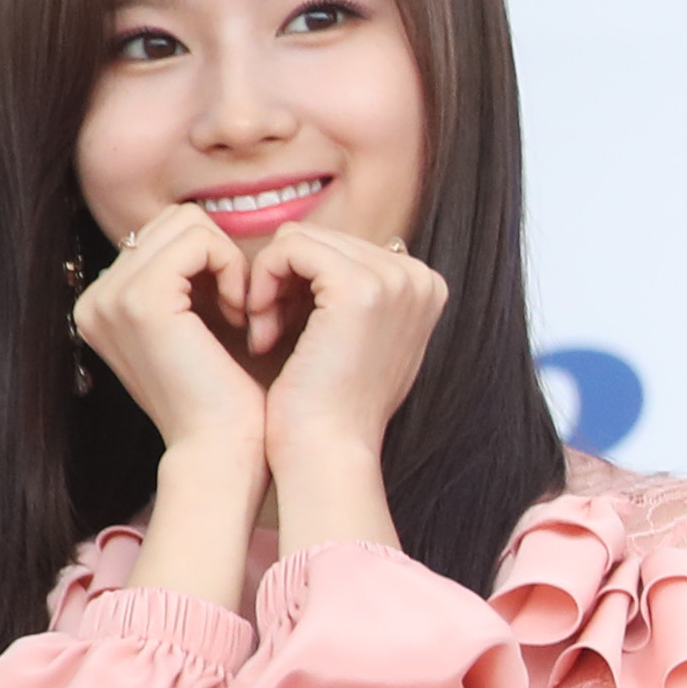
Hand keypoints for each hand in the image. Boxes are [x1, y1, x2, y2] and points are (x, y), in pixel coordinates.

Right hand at [70, 203, 267, 465]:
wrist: (224, 452)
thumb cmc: (228, 401)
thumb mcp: (202, 330)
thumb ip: (192, 284)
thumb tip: (213, 234)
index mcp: (105, 304)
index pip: (164, 236)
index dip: (213, 261)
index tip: (238, 311)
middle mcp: (96, 298)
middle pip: (173, 221)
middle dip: (220, 256)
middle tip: (245, 310)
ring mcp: (111, 297)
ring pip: (186, 223)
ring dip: (229, 262)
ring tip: (244, 313)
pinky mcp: (142, 300)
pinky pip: (199, 241)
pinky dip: (233, 268)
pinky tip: (243, 312)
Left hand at [247, 224, 446, 547]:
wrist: (327, 448)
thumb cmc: (332, 403)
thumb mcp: (360, 337)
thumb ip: (358, 290)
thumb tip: (326, 247)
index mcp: (425, 287)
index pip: (342, 247)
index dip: (303, 282)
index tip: (290, 328)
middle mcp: (420, 278)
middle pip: (322, 238)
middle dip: (285, 280)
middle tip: (270, 332)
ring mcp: (394, 280)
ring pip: (300, 240)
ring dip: (270, 283)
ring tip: (266, 331)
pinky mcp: (358, 286)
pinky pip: (289, 248)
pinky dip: (261, 282)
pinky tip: (260, 326)